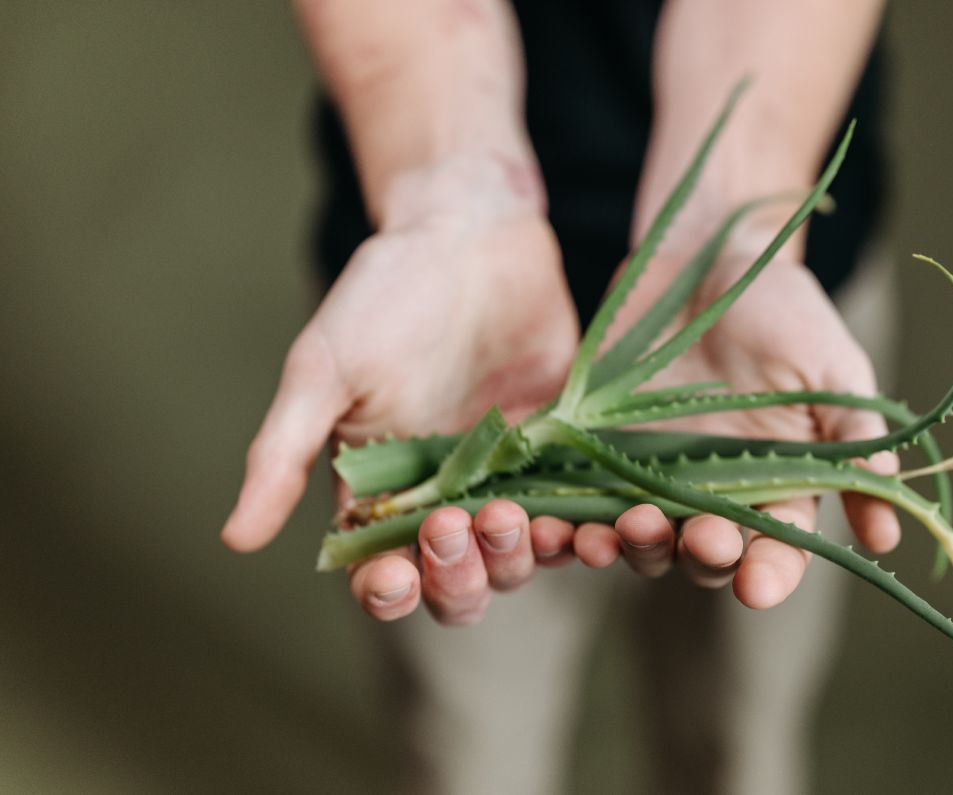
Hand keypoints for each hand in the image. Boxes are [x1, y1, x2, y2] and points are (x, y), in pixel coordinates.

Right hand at [221, 154, 578, 623]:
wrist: (470, 232)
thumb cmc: (383, 296)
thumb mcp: (323, 371)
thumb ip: (283, 455)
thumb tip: (233, 538)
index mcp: (380, 493)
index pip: (382, 574)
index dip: (389, 591)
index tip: (395, 575)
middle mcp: (447, 499)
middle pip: (459, 584)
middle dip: (460, 575)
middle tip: (459, 525)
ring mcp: (511, 480)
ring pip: (522, 558)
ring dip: (523, 557)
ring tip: (524, 520)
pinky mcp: (566, 453)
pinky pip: (582, 510)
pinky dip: (591, 530)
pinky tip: (602, 523)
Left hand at [571, 228, 899, 608]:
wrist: (705, 255)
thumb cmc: (781, 308)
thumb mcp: (831, 368)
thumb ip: (853, 441)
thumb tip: (888, 534)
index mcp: (777, 483)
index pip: (777, 550)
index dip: (770, 575)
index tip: (758, 586)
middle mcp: (713, 492)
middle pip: (704, 556)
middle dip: (700, 556)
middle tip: (698, 537)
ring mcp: (651, 474)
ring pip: (639, 539)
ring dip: (629, 547)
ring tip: (616, 534)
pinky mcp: (597, 451)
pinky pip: (579, 500)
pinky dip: (566, 523)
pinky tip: (553, 525)